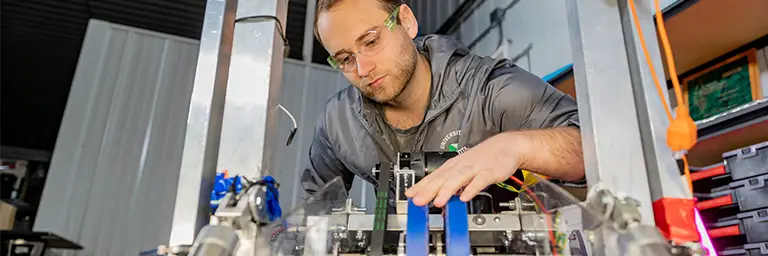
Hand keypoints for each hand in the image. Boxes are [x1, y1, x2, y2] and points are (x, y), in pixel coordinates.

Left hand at [404, 133, 523, 207]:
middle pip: (442, 179)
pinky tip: (464, 197)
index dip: (421, 186)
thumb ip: (451, 185)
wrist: (506, 146)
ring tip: (438, 202)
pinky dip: (471, 189)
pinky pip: (479, 181)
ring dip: (447, 190)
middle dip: (429, 190)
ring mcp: (475, 168)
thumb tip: (438, 200)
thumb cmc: (483, 159)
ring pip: (458, 179)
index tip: (409, 196)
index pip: (433, 177)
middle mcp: (461, 166)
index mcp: (453, 166)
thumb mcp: (464, 171)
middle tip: (418, 201)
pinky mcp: (489, 172)